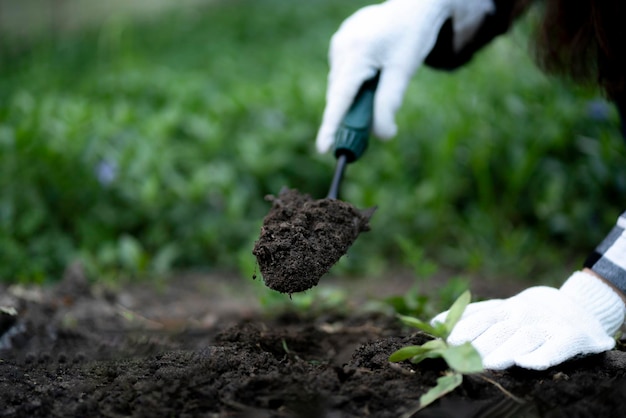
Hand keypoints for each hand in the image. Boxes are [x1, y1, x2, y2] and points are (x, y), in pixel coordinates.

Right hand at [316, 0, 495, 152]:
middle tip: (366, 131)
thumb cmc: (412, 35)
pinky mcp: (340, 42)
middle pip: (340, 94)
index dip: (331, 125)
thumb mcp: (405, 69)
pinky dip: (354, 83)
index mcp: (358, 53)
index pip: (341, 98)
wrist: (413, 5)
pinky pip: (343, 73)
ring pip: (341, 85)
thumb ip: (390, 102)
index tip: (323, 149)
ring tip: (381, 77)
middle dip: (351, 114)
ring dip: (355, 96)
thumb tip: (383, 135)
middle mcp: (342, 47)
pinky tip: (373, 68)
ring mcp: (338, 43)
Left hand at [432, 271, 625, 369]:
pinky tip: (524, 363)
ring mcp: (549, 325)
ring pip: (524, 338)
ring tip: (488, 363)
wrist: (582, 306)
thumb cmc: (533, 312)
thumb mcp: (504, 309)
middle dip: (480, 344)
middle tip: (462, 357)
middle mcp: (526, 315)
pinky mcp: (573, 336)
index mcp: (508, 308)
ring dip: (505, 350)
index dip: (465, 327)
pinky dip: (541, 355)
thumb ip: (473, 315)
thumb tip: (435, 322)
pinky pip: (557, 347)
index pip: (483, 316)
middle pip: (500, 329)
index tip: (447, 340)